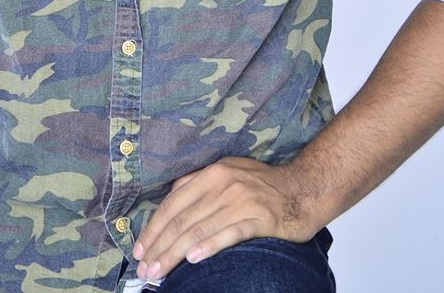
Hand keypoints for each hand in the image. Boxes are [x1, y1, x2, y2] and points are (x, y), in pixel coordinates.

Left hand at [132, 155, 316, 281]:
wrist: (302, 189)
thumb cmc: (262, 184)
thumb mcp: (228, 172)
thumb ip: (199, 182)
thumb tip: (171, 196)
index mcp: (212, 172)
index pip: (174, 202)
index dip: (154, 227)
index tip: (140, 248)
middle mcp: (223, 184)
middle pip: (183, 219)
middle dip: (160, 246)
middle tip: (145, 268)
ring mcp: (241, 200)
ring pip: (199, 229)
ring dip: (176, 253)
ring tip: (160, 271)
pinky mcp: (259, 218)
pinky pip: (229, 234)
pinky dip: (209, 246)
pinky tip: (194, 259)